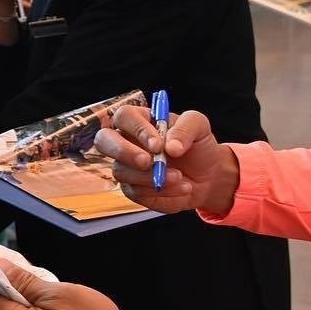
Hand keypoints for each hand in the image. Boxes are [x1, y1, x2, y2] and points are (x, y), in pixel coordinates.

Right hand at [93, 106, 238, 214]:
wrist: (208, 176)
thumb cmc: (197, 146)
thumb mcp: (199, 126)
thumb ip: (186, 128)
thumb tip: (170, 146)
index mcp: (140, 119)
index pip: (124, 117)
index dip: (137, 129)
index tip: (158, 144)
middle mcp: (127, 141)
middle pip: (103, 140)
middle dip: (123, 151)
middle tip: (147, 162)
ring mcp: (127, 166)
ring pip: (121, 171)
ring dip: (150, 177)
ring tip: (179, 177)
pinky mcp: (133, 189)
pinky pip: (137, 192)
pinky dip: (161, 191)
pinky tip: (181, 187)